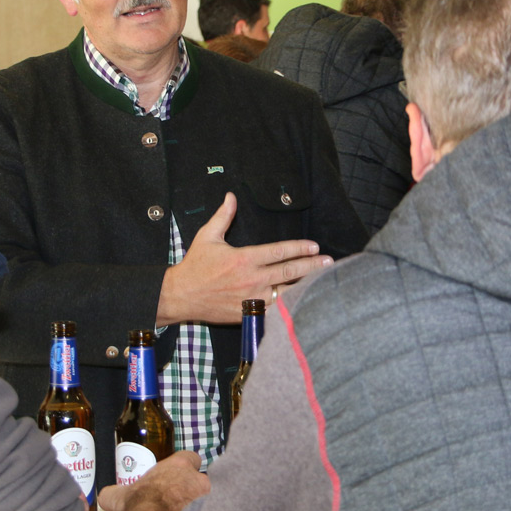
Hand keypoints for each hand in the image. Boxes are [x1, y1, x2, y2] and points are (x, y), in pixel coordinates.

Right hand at [97, 450, 208, 510]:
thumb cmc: (137, 507)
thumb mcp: (117, 496)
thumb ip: (115, 493)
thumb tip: (107, 497)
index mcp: (179, 466)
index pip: (191, 459)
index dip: (184, 469)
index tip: (177, 480)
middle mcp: (199, 480)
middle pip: (201, 482)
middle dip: (192, 493)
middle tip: (179, 506)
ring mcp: (209, 501)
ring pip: (209, 503)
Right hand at [156, 193, 332, 324]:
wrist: (181, 296)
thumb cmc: (195, 266)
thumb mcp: (207, 236)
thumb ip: (223, 216)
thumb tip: (231, 196)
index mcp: (244, 258)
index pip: (279, 252)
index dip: (299, 248)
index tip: (314, 246)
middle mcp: (251, 279)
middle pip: (289, 272)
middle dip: (312, 266)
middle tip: (329, 262)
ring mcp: (251, 299)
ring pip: (286, 292)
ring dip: (305, 286)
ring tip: (323, 282)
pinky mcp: (248, 314)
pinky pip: (274, 310)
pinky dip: (289, 306)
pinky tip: (303, 303)